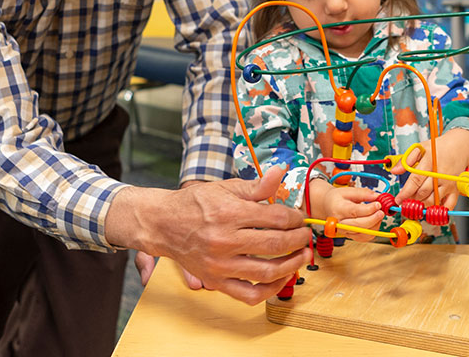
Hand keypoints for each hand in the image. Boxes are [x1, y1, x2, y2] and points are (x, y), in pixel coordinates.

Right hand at [107, 165, 312, 304]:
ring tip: (302, 256)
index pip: (276, 217)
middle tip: (306, 236)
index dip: (295, 218)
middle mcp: (225, 240)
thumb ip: (256, 186)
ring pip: (267, 271)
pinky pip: (250, 294)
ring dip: (292, 264)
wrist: (163, 224)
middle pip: (276, 243)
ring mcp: (220, 264)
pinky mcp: (216, 281)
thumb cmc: (195, 204)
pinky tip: (282, 278)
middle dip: (299, 240)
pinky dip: (271, 290)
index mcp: (229, 213)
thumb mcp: (225, 188)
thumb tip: (280, 173)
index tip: (299, 218)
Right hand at [308, 179, 383, 241]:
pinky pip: (364, 238)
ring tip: (378, 215)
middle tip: (381, 211)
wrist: (327, 206)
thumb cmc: (337, 198)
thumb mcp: (348, 191)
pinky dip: (372, 232)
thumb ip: (363, 193)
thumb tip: (377, 196)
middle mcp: (339, 223)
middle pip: (359, 225)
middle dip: (374, 219)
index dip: (369, 209)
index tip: (378, 204)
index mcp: (338, 209)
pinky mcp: (349, 236)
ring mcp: (344, 231)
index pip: (355, 212)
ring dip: (375, 225)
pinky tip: (375, 222)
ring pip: (363, 233)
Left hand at [391, 127, 468, 207]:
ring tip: (416, 202)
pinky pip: (448, 205)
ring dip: (422, 204)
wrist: (459, 147)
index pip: (415, 180)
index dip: (405, 192)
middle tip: (406, 201)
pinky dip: (439, 210)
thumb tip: (394, 171)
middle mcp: (440, 174)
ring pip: (433, 200)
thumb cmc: (438, 148)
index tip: (398, 199)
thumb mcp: (420, 148)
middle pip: (423, 192)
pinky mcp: (456, 190)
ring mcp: (449, 183)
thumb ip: (406, 160)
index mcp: (430, 162)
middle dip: (412, 199)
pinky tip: (431, 208)